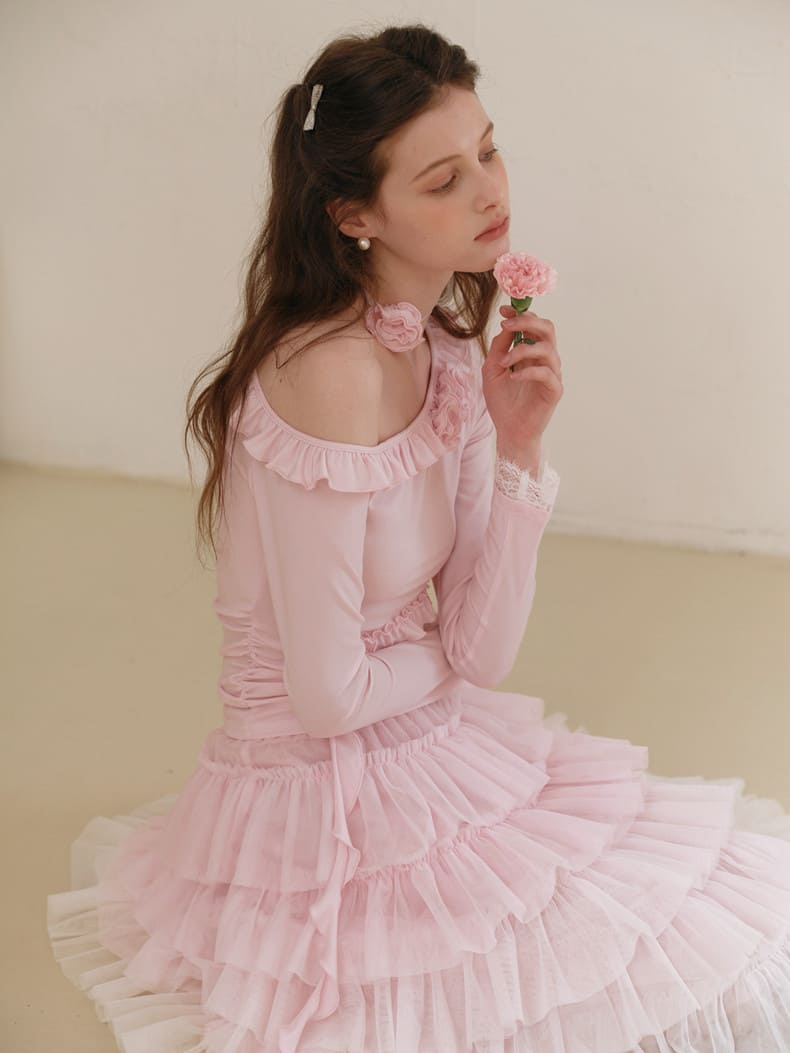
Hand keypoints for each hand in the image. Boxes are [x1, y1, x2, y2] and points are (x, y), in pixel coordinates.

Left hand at [481, 304, 562, 450]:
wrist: (509, 430)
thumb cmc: (502, 401)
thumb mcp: (492, 369)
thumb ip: (499, 348)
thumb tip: (505, 327)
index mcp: (532, 352)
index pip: (534, 325)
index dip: (521, 314)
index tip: (503, 311)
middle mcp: (545, 359)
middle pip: (547, 329)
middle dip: (527, 322)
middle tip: (508, 326)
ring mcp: (552, 374)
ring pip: (547, 349)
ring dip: (522, 350)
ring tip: (504, 362)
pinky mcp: (554, 390)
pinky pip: (546, 373)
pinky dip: (528, 371)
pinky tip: (513, 377)